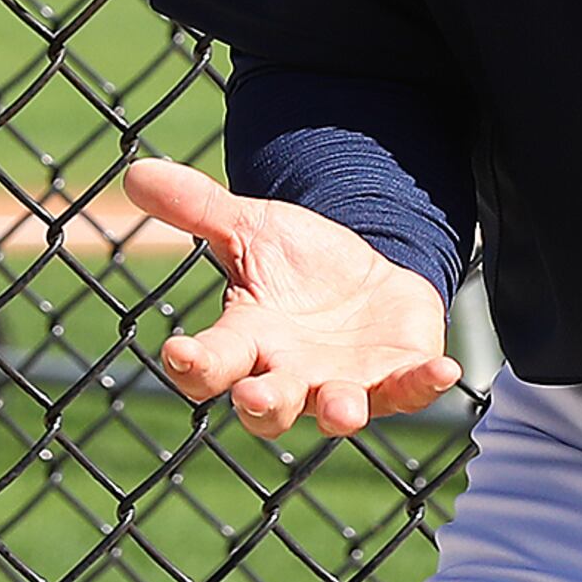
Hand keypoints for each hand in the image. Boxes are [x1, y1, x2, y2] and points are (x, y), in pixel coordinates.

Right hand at [124, 156, 461, 437]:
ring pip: (334, 410)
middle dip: (261, 404)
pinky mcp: (396, 376)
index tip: (179, 354)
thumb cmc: (296, 263)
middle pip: (265, 404)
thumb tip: (135, 170)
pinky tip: (445, 371)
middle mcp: (290, 373)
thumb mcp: (251, 226)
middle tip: (253, 397)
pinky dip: (425, 385)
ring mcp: (344, 382)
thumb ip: (197, 206)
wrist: (364, 274)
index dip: (191, 364)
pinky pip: (410, 390)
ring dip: (337, 411)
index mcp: (246, 340)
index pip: (208, 363)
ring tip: (340, 409)